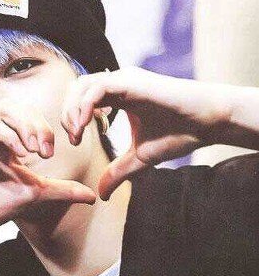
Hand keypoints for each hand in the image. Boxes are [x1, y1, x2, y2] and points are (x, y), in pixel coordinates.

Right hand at [0, 100, 95, 244]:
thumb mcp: (35, 193)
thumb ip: (62, 190)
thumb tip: (93, 196)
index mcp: (6, 139)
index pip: (29, 116)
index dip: (44, 128)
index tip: (49, 153)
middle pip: (18, 107)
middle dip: (37, 124)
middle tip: (45, 149)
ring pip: (3, 109)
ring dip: (24, 125)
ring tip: (32, 149)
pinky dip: (7, 134)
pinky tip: (17, 153)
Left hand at [61, 66, 231, 199]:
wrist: (207, 123)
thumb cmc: (178, 134)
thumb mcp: (140, 158)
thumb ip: (118, 172)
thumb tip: (102, 195)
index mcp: (118, 96)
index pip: (82, 99)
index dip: (72, 119)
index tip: (77, 141)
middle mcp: (118, 84)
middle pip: (77, 89)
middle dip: (68, 113)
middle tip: (74, 138)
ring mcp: (125, 80)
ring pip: (84, 85)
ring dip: (74, 109)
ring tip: (77, 133)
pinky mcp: (133, 81)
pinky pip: (99, 87)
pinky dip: (86, 104)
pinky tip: (86, 124)